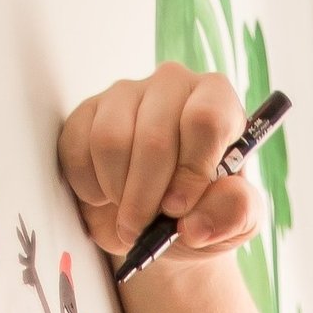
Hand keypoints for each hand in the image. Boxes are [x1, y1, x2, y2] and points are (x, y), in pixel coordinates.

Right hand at [57, 63, 265, 263]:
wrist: (160, 220)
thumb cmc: (203, 209)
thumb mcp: (235, 221)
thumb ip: (234, 214)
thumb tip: (196, 224)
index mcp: (219, 101)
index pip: (206, 120)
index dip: (191, 170)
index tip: (178, 208)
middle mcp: (173, 85)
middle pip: (154, 138)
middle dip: (146, 196)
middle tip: (144, 227)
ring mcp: (126, 93)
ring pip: (110, 141)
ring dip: (117, 192)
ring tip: (129, 213)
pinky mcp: (87, 110)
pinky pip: (77, 148)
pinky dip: (89, 186)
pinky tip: (106, 196)